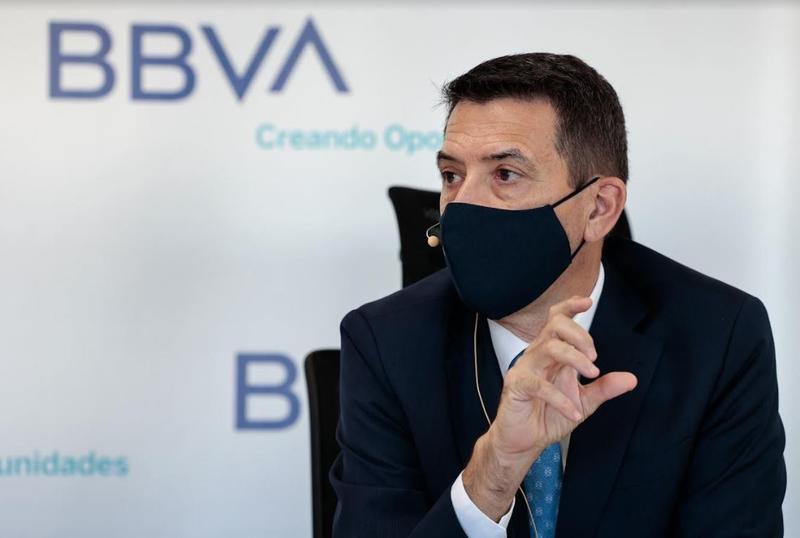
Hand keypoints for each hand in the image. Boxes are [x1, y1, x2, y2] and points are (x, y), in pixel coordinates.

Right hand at [463, 296, 637, 520]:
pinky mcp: (516, 385)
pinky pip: (539, 384)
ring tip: (592, 375)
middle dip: (579, 335)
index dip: (570, 306)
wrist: (524, 441)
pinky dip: (561, 399)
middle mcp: (537, 355)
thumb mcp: (584, 402)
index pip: (557, 320)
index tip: (588, 301)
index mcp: (552, 353)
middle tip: (595, 357)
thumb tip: (632, 379)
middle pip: (555, 326)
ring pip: (549, 348)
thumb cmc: (549, 416)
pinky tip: (574, 414)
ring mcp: (525, 368)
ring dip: (575, 359)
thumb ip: (604, 388)